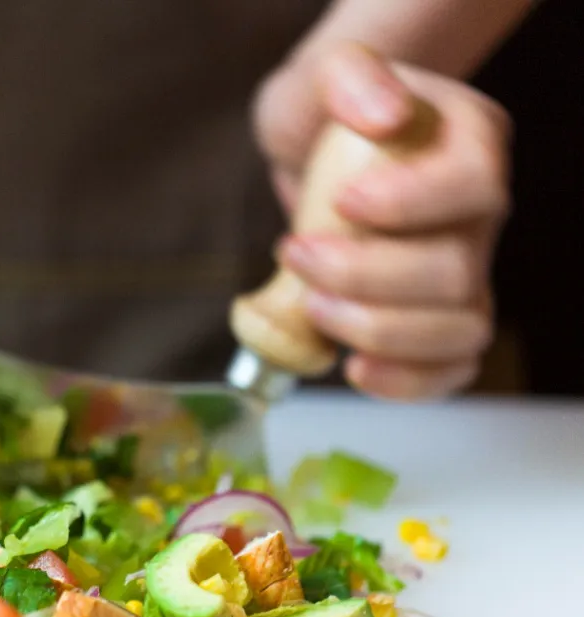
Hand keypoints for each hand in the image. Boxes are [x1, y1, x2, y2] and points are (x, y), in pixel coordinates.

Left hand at [253, 43, 510, 399]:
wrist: (324, 151)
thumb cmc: (332, 113)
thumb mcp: (329, 75)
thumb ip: (353, 78)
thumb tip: (384, 116)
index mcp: (470, 144)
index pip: (470, 186)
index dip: (409, 205)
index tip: (343, 202)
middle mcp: (480, 216)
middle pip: (454, 272)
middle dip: (365, 278)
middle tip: (296, 256)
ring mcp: (465, 272)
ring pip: (459, 330)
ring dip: (378, 333)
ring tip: (313, 309)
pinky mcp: (436, 319)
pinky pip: (449, 368)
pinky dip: (406, 382)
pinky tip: (352, 367)